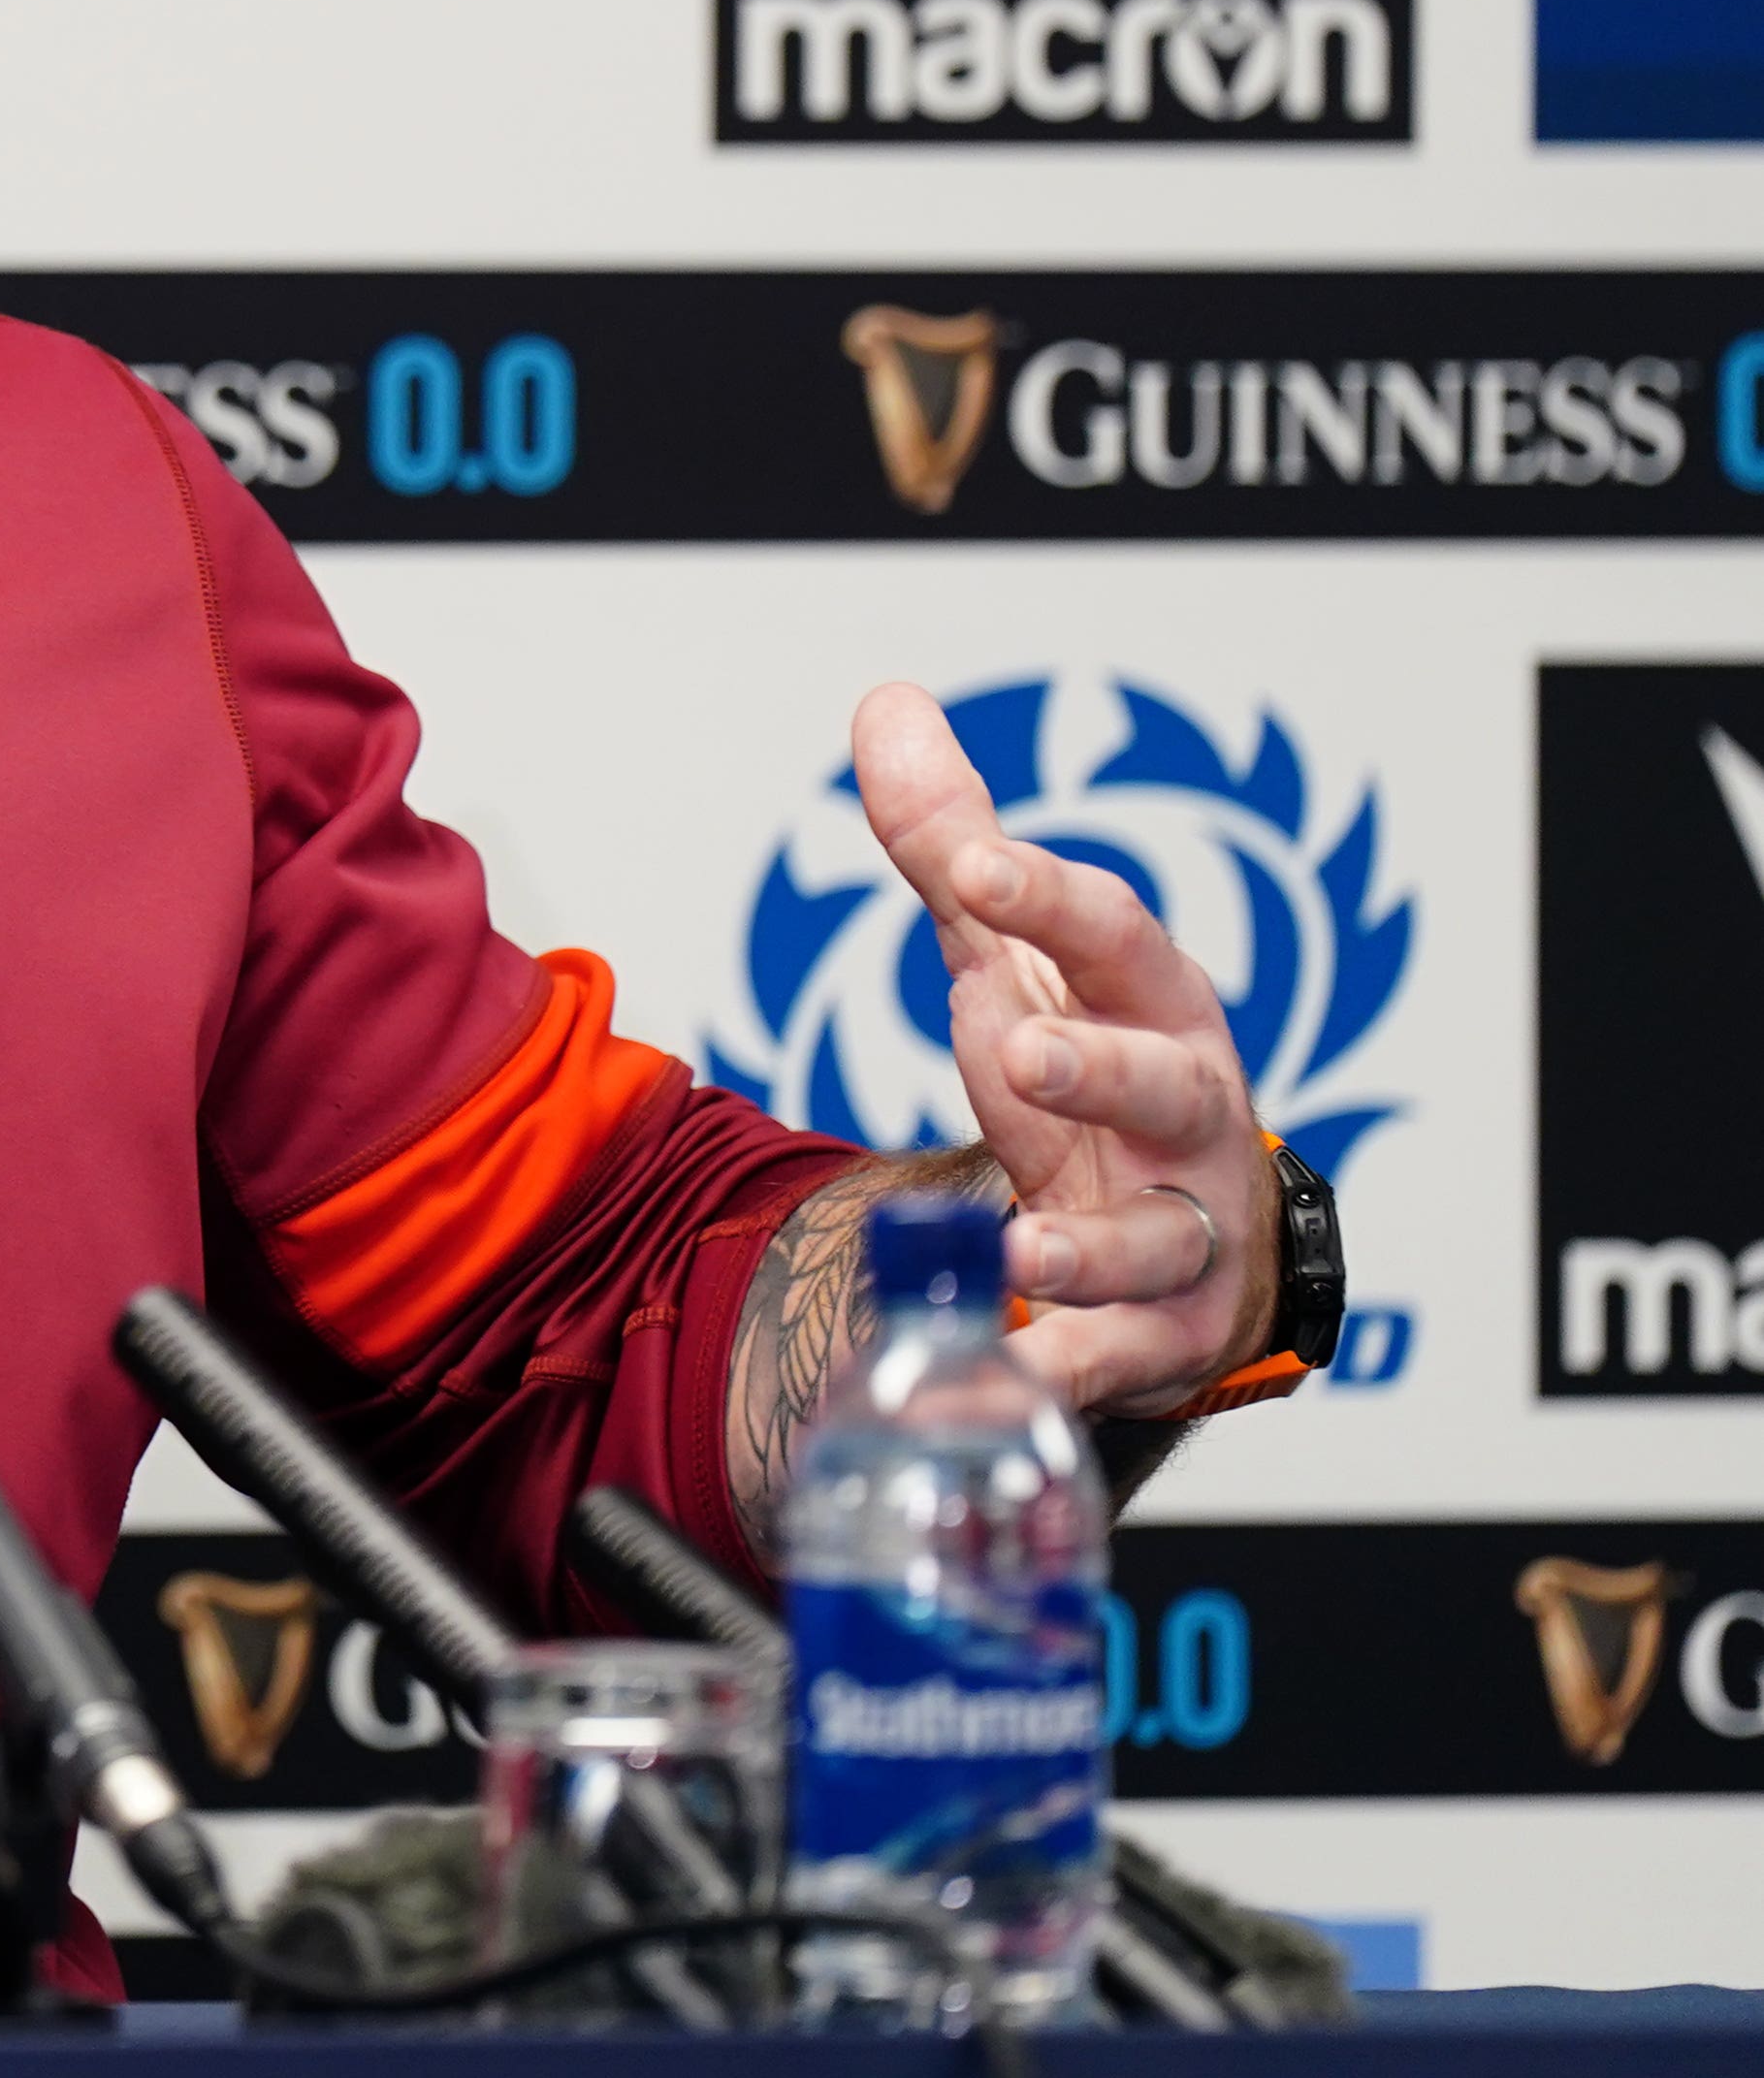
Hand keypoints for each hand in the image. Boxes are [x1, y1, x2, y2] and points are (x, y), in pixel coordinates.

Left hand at [852, 682, 1278, 1413]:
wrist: (1190, 1240)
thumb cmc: (1102, 1073)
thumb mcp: (1027, 960)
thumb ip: (955, 846)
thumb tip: (887, 704)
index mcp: (1152, 1005)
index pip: (1113, 937)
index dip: (1047, 897)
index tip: (970, 865)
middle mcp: (1186, 1113)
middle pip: (1161, 1078)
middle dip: (1095, 1062)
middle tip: (1015, 1046)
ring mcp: (1184, 1227)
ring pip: (1155, 1238)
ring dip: (1084, 1249)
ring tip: (1011, 1254)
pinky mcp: (1168, 1331)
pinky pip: (1121, 1357)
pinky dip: (1071, 1371)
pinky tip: (1013, 1373)